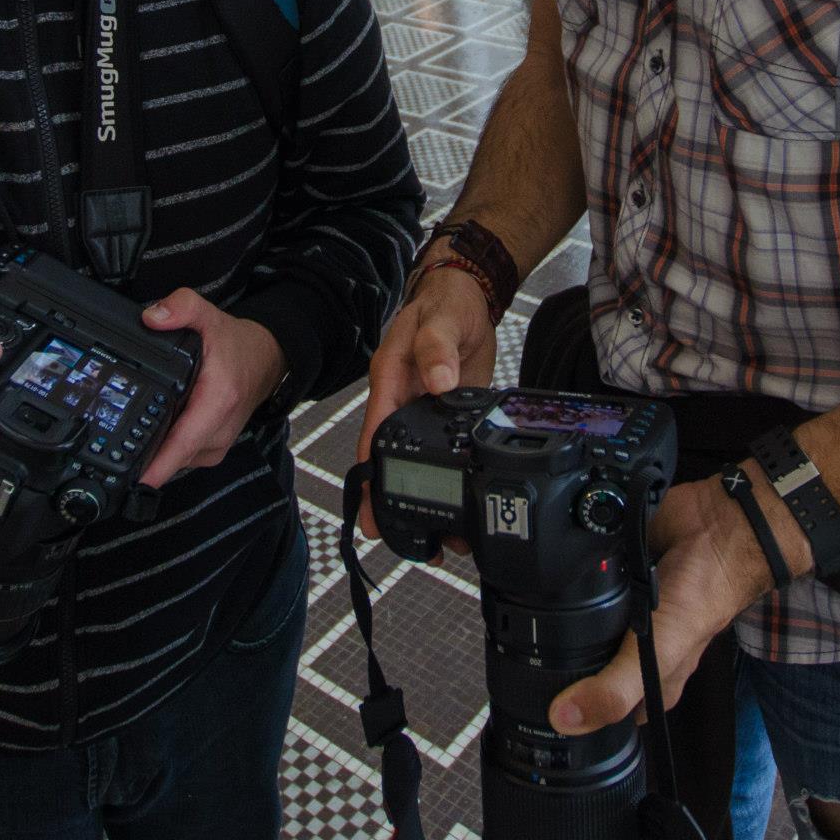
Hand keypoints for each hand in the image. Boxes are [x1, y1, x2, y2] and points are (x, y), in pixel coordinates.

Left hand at [138, 289, 287, 487]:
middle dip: (142, 455)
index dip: (155, 466)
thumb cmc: (236, 345)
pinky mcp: (211, 450)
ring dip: (154, 452)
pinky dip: (166, 448)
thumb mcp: (208, 316)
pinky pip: (181, 457)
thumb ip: (181, 308)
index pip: (181, 444)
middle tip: (110, 446)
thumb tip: (151, 317)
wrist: (264, 361)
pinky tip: (155, 432)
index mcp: (217, 403)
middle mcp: (218, 431)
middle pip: (171, 457)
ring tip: (132, 434)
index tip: (132, 481)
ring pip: (174, 461)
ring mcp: (216, 445)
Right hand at [353, 265, 496, 538]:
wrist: (470, 296)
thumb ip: (436, 349)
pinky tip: (465, 506)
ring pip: (421, 463)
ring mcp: (427, 412)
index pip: (374, 436)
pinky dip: (454, 481)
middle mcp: (404, 403)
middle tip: (407, 542)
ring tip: (446, 540)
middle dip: (395, 502)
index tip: (371, 511)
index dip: (370, 476)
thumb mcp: (439, 320)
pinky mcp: (451, 416)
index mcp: (390, 381)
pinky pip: (447, 454)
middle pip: (391, 460)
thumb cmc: (445, 303)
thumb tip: (438, 381)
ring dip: (429, 498)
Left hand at [548, 474, 776, 734]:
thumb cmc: (699, 600)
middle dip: (559, 661)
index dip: (577, 716)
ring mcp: (623, 612)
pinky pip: (580, 582)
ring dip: (558, 616)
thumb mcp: (657, 658)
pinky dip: (567, 576)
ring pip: (580, 624)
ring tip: (533, 610)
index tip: (540, 711)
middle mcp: (635, 649)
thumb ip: (614, 691)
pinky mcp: (613, 575)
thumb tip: (564, 719)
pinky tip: (550, 574)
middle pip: (588, 666)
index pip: (608, 713)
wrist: (712, 531)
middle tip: (527, 657)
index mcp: (649, 682)